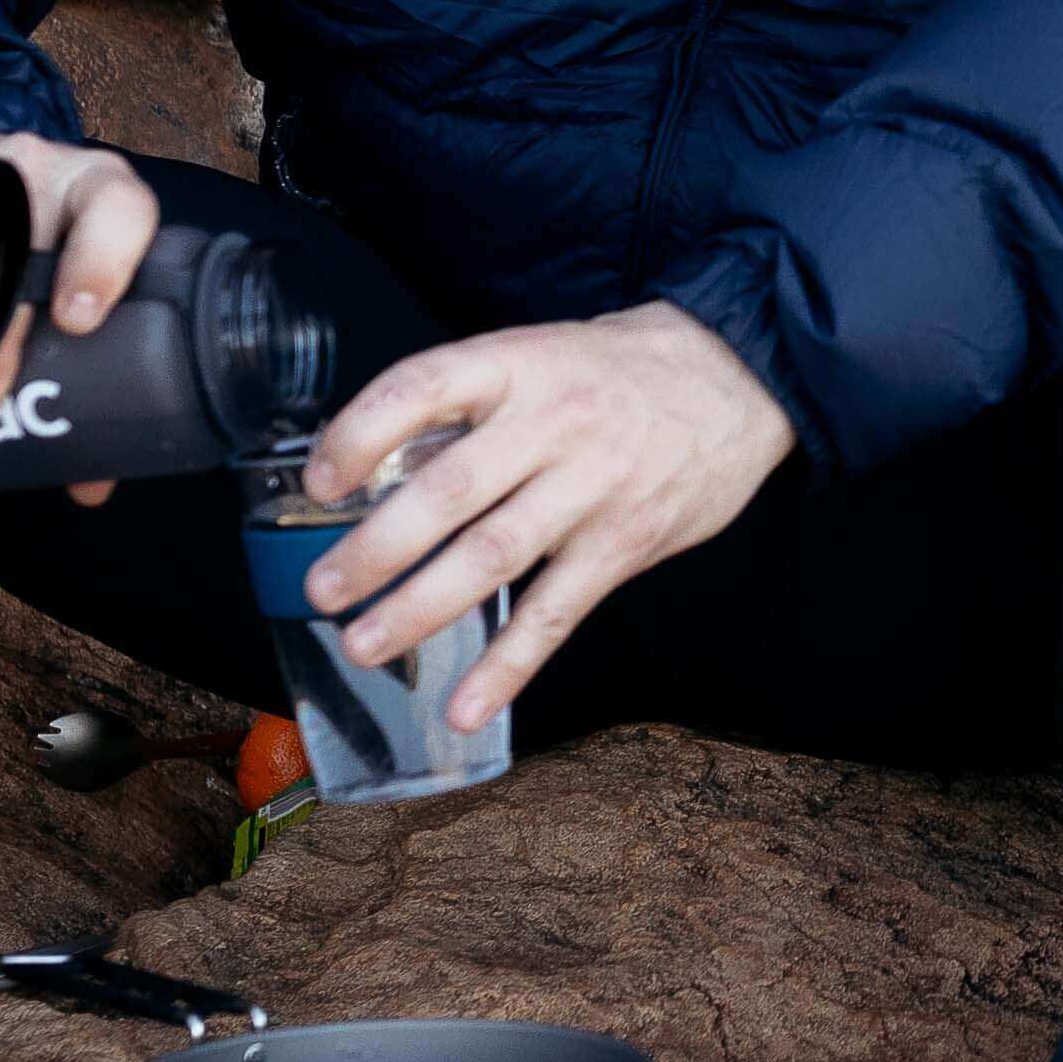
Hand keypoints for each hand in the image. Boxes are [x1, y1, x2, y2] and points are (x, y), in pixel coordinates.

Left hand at [303, 303, 795, 729]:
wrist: (742, 378)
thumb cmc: (620, 371)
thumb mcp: (540, 354)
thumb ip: (469, 410)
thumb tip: (377, 472)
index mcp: (518, 364)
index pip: (421, 389)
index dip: (361, 435)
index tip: (320, 482)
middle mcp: (552, 423)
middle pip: (450, 490)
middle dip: (377, 548)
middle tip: (322, 592)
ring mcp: (592, 487)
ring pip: (493, 557)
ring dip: (422, 609)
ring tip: (364, 646)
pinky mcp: (625, 544)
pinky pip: (556, 613)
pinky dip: (508, 665)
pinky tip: (466, 706)